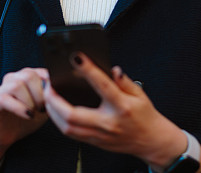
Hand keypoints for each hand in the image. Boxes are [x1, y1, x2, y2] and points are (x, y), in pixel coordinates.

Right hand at [0, 67, 48, 168]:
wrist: (9, 135)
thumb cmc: (28, 117)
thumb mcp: (45, 106)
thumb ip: (51, 96)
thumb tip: (62, 88)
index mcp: (26, 76)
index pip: (41, 71)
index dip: (50, 86)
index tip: (53, 100)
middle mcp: (13, 78)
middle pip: (28, 75)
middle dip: (40, 94)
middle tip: (43, 108)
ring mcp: (2, 89)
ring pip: (17, 85)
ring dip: (30, 101)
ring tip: (34, 113)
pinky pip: (5, 99)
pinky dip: (20, 108)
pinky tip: (28, 115)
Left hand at [43, 53, 187, 169]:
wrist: (151, 141)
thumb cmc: (145, 116)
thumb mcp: (139, 94)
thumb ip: (124, 81)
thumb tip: (112, 69)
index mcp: (121, 107)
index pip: (102, 86)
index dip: (88, 70)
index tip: (76, 58)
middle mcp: (107, 123)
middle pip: (73, 115)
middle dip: (55, 100)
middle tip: (49, 85)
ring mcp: (99, 135)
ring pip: (67, 127)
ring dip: (53, 111)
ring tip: (48, 96)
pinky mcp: (94, 142)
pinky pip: (71, 134)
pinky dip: (59, 121)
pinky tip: (55, 110)